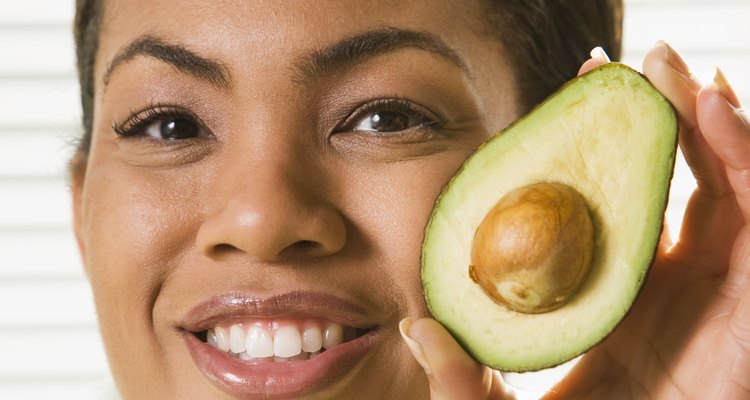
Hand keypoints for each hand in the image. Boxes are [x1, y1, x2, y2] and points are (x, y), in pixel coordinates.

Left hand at [401, 42, 749, 398]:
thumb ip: (460, 383)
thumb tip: (415, 327)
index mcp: (614, 307)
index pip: (615, 213)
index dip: (599, 154)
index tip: (568, 99)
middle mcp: (673, 297)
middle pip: (679, 189)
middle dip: (663, 122)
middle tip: (632, 66)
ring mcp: (720, 304)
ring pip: (733, 194)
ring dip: (714, 125)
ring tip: (679, 73)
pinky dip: (749, 163)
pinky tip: (717, 114)